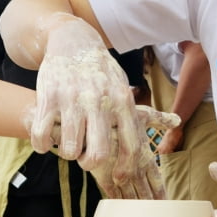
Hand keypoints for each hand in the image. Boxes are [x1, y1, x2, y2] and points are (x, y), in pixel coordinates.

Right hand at [28, 14, 178, 197]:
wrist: (72, 39)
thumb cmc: (100, 71)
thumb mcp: (123, 86)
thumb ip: (138, 112)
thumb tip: (173, 124)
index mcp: (121, 101)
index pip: (130, 144)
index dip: (125, 167)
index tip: (119, 177)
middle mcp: (99, 101)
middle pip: (97, 154)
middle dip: (89, 163)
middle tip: (84, 159)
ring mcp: (72, 100)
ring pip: (69, 150)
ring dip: (66, 153)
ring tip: (66, 144)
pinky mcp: (49, 97)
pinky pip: (43, 136)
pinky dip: (42, 144)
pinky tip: (45, 138)